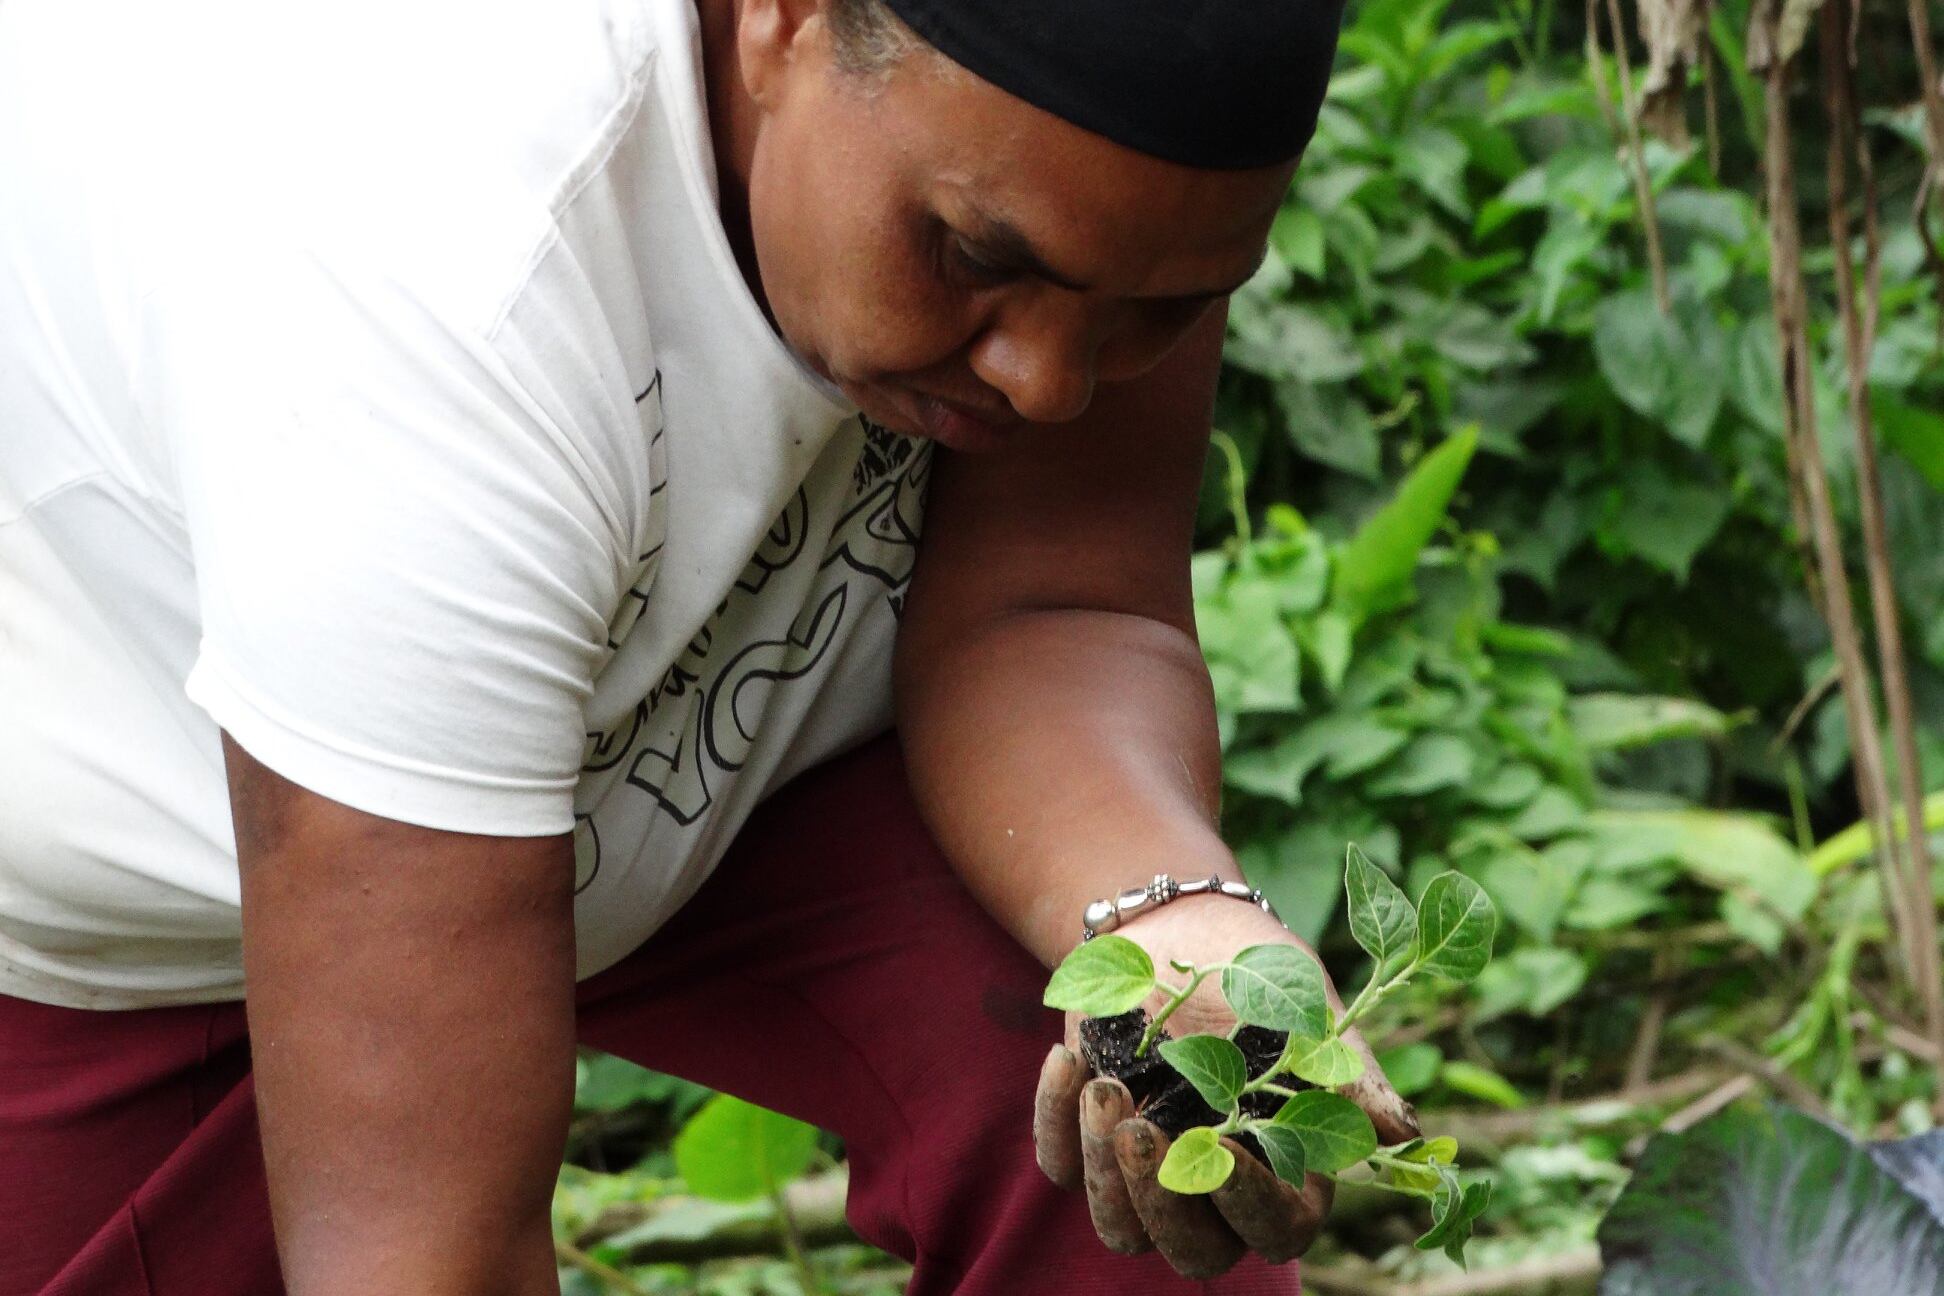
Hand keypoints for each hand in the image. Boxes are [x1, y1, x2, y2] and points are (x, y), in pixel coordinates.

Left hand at [1031, 894, 1418, 1277]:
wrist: (1175, 923)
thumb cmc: (1259, 968)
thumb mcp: (1309, 1007)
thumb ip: (1348, 1073)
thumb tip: (1404, 1132)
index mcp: (1285, 1168)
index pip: (1277, 1230)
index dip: (1248, 1204)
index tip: (1218, 1148)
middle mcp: (1217, 1188)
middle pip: (1193, 1253)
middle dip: (1162, 1203)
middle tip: (1140, 1129)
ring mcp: (1149, 1170)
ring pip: (1122, 1229)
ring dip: (1104, 1168)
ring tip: (1103, 1086)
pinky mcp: (1090, 1140)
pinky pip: (1061, 1168)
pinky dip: (1056, 1120)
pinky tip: (1067, 1057)